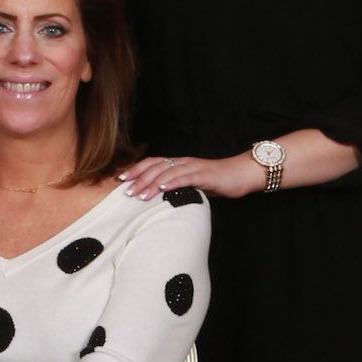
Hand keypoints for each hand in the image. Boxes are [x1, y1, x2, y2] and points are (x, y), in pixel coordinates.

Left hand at [118, 152, 262, 200]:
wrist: (241, 174)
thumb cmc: (216, 181)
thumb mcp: (192, 184)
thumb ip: (177, 187)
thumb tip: (159, 198)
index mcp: (178, 163)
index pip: (152, 163)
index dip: (136, 169)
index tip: (120, 179)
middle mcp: (183, 162)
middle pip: (156, 167)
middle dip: (139, 179)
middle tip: (126, 192)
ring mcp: (194, 167)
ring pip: (168, 173)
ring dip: (152, 184)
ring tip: (140, 195)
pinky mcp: (205, 175)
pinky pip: (186, 178)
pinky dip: (173, 183)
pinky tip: (163, 189)